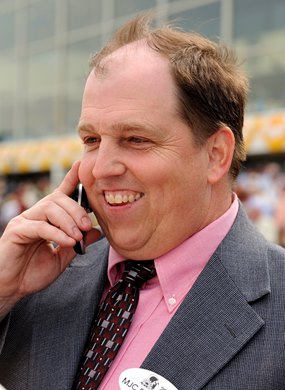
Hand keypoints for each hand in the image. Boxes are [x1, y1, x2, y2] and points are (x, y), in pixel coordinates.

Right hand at [0, 161, 99, 316]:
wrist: (12, 289)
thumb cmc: (33, 273)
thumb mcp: (62, 258)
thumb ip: (77, 243)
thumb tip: (96, 231)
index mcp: (46, 218)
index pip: (60, 194)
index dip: (71, 179)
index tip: (81, 166)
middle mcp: (35, 215)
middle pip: (57, 199)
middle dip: (76, 210)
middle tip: (87, 226)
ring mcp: (24, 221)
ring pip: (49, 209)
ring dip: (68, 222)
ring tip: (77, 236)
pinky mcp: (16, 231)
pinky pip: (40, 226)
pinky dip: (56, 233)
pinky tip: (67, 242)